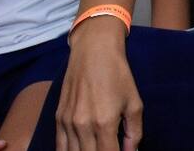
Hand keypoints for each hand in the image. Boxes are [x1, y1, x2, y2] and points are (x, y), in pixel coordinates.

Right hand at [56, 22, 142, 150]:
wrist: (93, 53)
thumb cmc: (118, 76)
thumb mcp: (134, 103)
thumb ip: (134, 132)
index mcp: (105, 123)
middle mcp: (83, 125)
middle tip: (109, 150)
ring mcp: (68, 122)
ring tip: (96, 149)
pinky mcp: (59, 118)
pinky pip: (59, 145)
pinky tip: (78, 150)